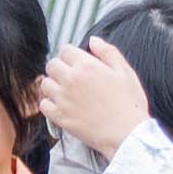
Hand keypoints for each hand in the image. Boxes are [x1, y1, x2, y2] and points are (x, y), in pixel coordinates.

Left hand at [35, 38, 150, 164]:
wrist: (127, 133)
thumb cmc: (129, 103)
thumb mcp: (125, 72)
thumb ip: (108, 52)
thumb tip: (93, 40)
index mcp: (87, 66)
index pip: (65, 50)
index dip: (71, 55)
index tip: (77, 62)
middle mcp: (70, 79)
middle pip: (51, 65)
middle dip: (60, 68)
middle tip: (72, 77)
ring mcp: (62, 98)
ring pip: (45, 83)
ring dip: (54, 85)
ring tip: (68, 92)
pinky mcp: (58, 116)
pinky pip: (43, 104)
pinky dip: (50, 103)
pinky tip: (63, 105)